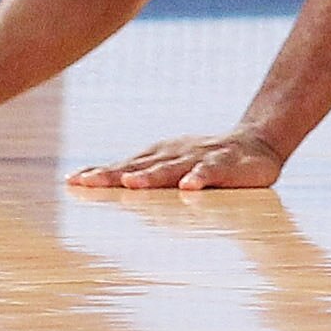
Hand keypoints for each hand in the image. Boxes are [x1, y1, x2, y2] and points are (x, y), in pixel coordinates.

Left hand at [68, 129, 284, 190]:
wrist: (259, 142)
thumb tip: (107, 188)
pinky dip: (201, 178)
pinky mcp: (227, 164)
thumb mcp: (173, 167)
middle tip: (87, 182)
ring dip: (152, 175)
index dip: (100, 172)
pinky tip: (190, 187)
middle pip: (141, 166)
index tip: (72, 181)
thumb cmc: (207, 160)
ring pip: (173, 167)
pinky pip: (213, 171)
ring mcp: (201, 157)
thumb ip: (146, 176)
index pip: (124, 165)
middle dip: (113, 174)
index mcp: (160, 156)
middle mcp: (176, 154)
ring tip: (131, 184)